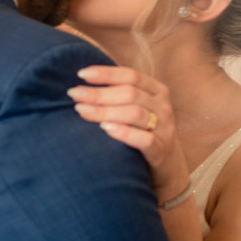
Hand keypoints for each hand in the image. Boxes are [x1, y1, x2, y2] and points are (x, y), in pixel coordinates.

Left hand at [69, 65, 188, 201]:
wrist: (166, 166)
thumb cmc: (142, 131)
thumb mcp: (136, 108)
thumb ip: (117, 95)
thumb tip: (81, 85)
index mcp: (157, 91)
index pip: (131, 76)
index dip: (106, 73)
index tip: (81, 74)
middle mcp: (163, 107)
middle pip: (130, 94)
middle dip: (99, 93)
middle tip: (74, 94)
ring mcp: (164, 129)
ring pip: (135, 114)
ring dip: (105, 111)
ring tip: (82, 110)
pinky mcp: (161, 151)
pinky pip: (144, 139)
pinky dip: (124, 132)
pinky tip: (104, 128)